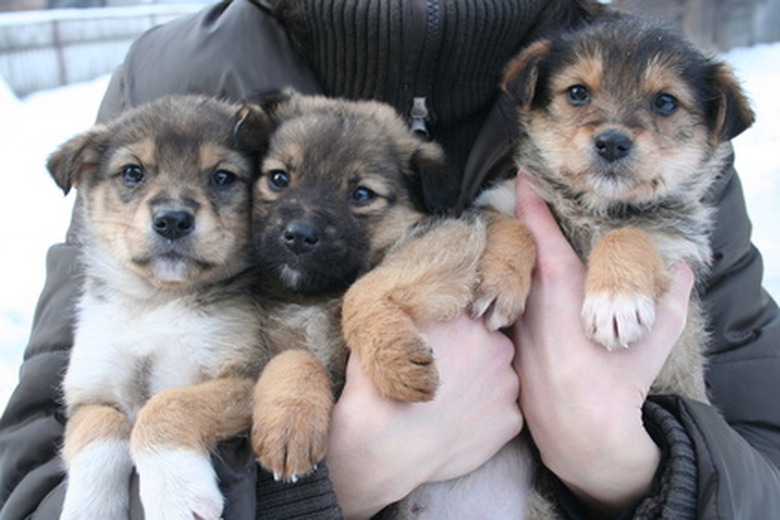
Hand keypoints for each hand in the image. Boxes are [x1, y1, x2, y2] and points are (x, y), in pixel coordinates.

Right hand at [327, 313, 521, 518]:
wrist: (385, 449)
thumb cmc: (377, 390)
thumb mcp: (381, 336)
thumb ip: (407, 317)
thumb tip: (408, 311)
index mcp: (464, 318)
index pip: (467, 314)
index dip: (451, 332)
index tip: (437, 347)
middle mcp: (495, 345)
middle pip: (488, 344)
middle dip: (471, 356)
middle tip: (442, 377)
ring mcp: (508, 383)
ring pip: (497, 378)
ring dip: (480, 386)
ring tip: (448, 405)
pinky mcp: (511, 419)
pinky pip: (500, 413)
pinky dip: (483, 418)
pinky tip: (457, 426)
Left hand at [512, 174, 693, 514]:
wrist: (582, 434)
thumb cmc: (620, 380)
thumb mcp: (656, 335)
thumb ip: (674, 296)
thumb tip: (683, 270)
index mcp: (560, 283)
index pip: (537, 225)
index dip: (529, 196)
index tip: (523, 175)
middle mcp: (529, 297)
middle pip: (519, 251)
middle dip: (523, 232)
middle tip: (530, 216)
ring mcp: (512, 323)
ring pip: (510, 283)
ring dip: (518, 269)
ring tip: (531, 262)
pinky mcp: (507, 348)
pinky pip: (506, 312)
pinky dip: (512, 301)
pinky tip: (525, 308)